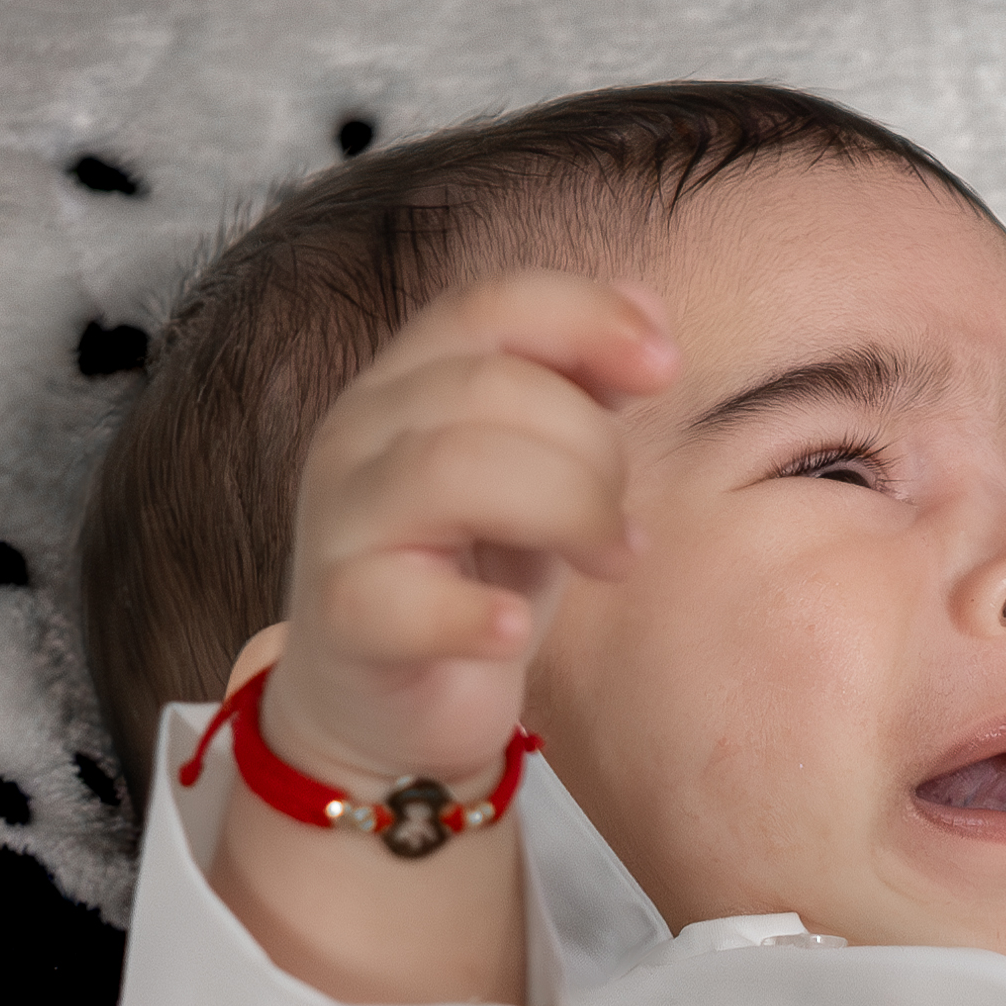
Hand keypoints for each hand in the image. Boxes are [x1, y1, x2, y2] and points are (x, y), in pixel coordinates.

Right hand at [257, 268, 680, 787]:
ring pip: (449, 468)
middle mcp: (360, 432)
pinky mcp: (340, 616)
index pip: (491, 305)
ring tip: (606, 562)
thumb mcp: (538, 467)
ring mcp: (341, 521)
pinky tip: (516, 630)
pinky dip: (473, 613)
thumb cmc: (468, 570)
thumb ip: (582, 386)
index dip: (586, 318)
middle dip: (591, 449)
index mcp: (409, 380)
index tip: (665, 369)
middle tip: (622, 526)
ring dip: (564, 510)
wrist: (384, 703)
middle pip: (488, 384)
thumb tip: (646, 302)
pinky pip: (399, 598)